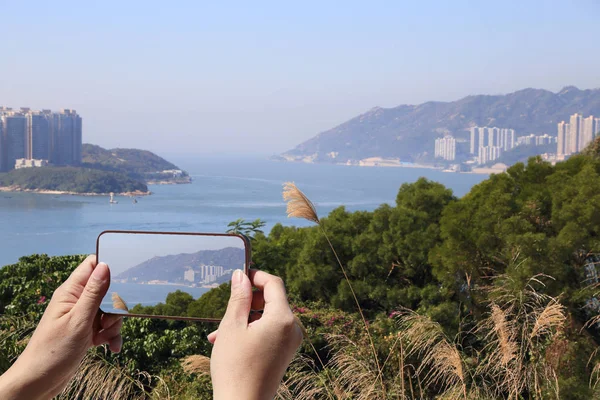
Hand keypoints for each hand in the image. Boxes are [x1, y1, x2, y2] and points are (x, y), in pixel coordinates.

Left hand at [0, 255, 122, 399]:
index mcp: (70, 292)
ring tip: (105, 337)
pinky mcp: (87, 330)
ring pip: (110, 310)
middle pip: (107, 290)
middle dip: (115, 305)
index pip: (92, 265)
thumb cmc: (53, 350)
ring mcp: (82, 316)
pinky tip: (111, 347)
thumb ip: (94, 293)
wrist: (40, 381)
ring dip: (114, 324)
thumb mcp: (79, 320)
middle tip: (108, 320)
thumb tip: (105, 265)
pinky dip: (111, 336)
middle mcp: (76, 300)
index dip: (109, 267)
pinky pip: (107, 327)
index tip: (124, 278)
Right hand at [208, 269, 302, 399]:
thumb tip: (241, 275)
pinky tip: (227, 341)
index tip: (238, 276)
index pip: (274, 283)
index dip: (256, 275)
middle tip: (226, 307)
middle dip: (247, 301)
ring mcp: (290, 342)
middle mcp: (293, 328)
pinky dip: (251, 331)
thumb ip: (238, 296)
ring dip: (244, 318)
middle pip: (272, 300)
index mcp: (284, 318)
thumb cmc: (235, 367)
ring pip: (267, 317)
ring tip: (218, 332)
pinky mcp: (284, 353)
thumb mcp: (232, 326)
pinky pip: (269, 332)